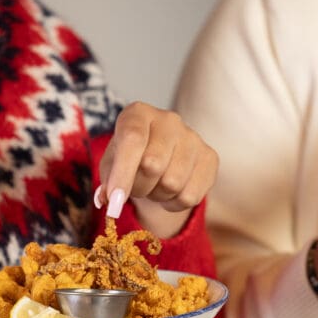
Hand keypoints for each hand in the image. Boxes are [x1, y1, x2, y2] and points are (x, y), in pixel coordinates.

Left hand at [96, 102, 218, 237]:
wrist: (162, 158)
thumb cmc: (130, 159)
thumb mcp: (111, 165)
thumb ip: (108, 181)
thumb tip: (107, 200)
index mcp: (138, 113)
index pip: (133, 140)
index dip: (123, 173)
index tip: (114, 201)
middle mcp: (169, 120)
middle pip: (153, 165)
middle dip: (139, 187)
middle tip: (135, 188)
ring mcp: (193, 137)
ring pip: (173, 183)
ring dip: (157, 196)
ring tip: (153, 186)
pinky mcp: (210, 157)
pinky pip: (190, 196)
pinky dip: (174, 204)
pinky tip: (170, 193)